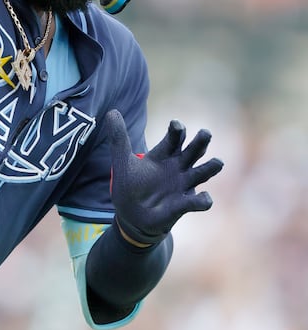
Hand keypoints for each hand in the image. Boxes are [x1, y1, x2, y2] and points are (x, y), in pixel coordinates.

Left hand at [106, 110, 223, 244]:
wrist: (131, 217)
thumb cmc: (130, 186)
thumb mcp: (122, 162)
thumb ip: (119, 139)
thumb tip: (112, 111)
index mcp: (164, 154)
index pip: (175, 137)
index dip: (177, 130)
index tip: (176, 125)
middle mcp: (178, 166)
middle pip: (194, 150)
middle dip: (201, 141)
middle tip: (205, 133)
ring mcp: (184, 185)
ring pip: (204, 172)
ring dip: (211, 167)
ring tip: (218, 162)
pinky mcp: (185, 204)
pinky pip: (198, 202)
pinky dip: (203, 200)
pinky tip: (204, 199)